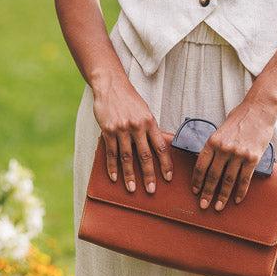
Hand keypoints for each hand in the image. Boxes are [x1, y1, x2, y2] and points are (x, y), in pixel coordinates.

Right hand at [93, 79, 172, 193]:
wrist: (110, 86)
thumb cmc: (129, 99)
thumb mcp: (145, 111)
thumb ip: (150, 128)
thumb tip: (159, 147)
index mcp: (149, 122)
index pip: (160, 147)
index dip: (165, 164)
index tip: (168, 178)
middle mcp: (137, 126)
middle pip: (144, 155)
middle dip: (148, 174)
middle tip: (151, 190)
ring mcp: (121, 129)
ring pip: (127, 157)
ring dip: (129, 175)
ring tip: (132, 189)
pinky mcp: (108, 130)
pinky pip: (111, 152)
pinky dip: (112, 166)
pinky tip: (114, 177)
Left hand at [191, 102, 276, 210]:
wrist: (259, 110)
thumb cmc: (239, 119)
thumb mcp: (220, 130)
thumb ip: (215, 146)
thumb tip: (208, 163)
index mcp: (212, 142)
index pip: (201, 165)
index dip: (197, 180)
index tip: (195, 191)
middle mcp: (224, 149)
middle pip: (213, 176)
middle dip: (207, 193)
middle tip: (203, 206)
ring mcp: (239, 154)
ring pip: (228, 180)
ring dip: (222, 196)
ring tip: (218, 207)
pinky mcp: (252, 158)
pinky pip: (244, 179)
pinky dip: (240, 192)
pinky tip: (236, 200)